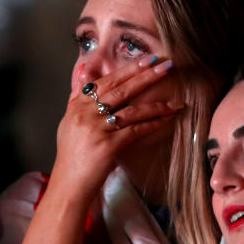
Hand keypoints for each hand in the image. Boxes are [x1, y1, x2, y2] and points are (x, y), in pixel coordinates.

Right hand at [52, 57, 180, 201]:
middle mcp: (86, 114)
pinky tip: (167, 120)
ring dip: (156, 104)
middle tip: (165, 65)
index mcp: (77, 106)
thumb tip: (82, 74)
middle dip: (145, 76)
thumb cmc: (71, 156)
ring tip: (175, 100)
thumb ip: (76, 97)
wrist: (68, 183)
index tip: (145, 60)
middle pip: (120, 90)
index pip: (105, 81)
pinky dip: (153, 124)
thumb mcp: (68, 122)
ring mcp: (97, 129)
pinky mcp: (108, 145)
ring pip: (132, 110)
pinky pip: (136, 130)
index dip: (127, 70)